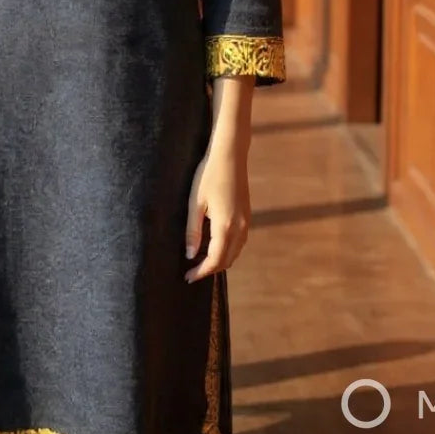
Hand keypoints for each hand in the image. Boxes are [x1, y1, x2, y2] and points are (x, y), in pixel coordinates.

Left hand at [184, 141, 250, 282]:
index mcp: (226, 226)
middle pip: (227, 260)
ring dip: (220, 260)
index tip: (187, 277)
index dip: (201, 272)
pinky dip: (228, 249)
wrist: (230, 155)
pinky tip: (214, 245)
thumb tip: (190, 255)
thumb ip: (193, 231)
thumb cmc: (208, 175)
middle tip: (191, 272)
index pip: (215, 260)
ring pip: (235, 252)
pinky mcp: (247, 214)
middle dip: (210, 269)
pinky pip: (239, 241)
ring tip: (200, 260)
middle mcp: (240, 227)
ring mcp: (246, 221)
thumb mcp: (195, 203)